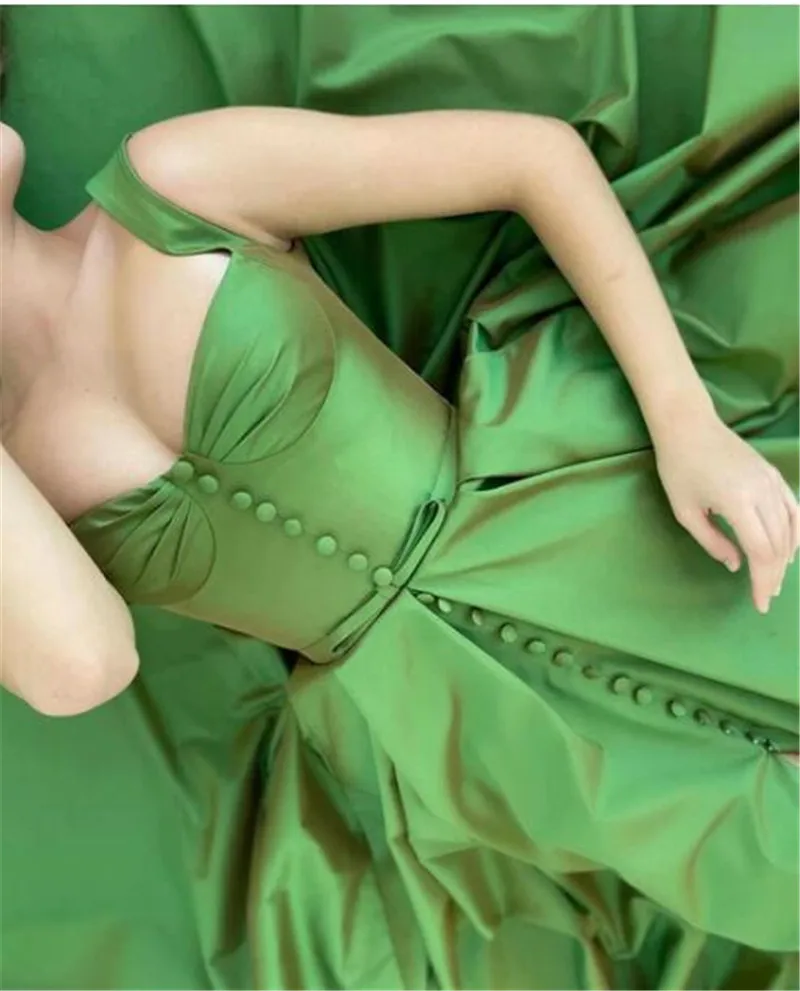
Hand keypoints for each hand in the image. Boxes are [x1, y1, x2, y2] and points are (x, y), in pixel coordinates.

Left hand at [654, 411, 798, 613]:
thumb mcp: (686, 511)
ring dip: (786, 558)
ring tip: (776, 579)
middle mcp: (762, 492)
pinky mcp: (774, 475)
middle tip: (766, 596)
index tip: (760, 604)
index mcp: (738, 502)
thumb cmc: (679, 468)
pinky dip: (796, 533)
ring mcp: (772, 481)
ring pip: (790, 529)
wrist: (689, 426)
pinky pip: (794, 509)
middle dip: (774, 575)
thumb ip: (713, 541)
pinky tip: (790, 551)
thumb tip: (736, 565)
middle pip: (779, 545)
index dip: (763, 581)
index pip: (761, 552)